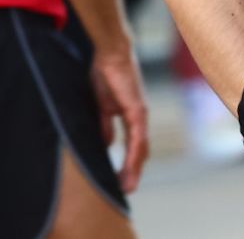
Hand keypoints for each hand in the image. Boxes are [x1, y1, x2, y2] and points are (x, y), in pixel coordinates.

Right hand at [90, 42, 149, 193]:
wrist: (111, 53)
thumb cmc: (105, 73)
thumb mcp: (102, 105)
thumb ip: (105, 124)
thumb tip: (107, 145)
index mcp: (131, 115)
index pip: (133, 145)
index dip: (129, 163)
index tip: (121, 180)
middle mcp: (139, 116)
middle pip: (140, 150)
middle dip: (133, 171)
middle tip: (126, 190)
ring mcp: (140, 113)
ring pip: (140, 147)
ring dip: (134, 168)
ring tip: (127, 186)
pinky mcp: (137, 109)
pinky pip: (136, 136)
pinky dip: (134, 153)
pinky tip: (130, 167)